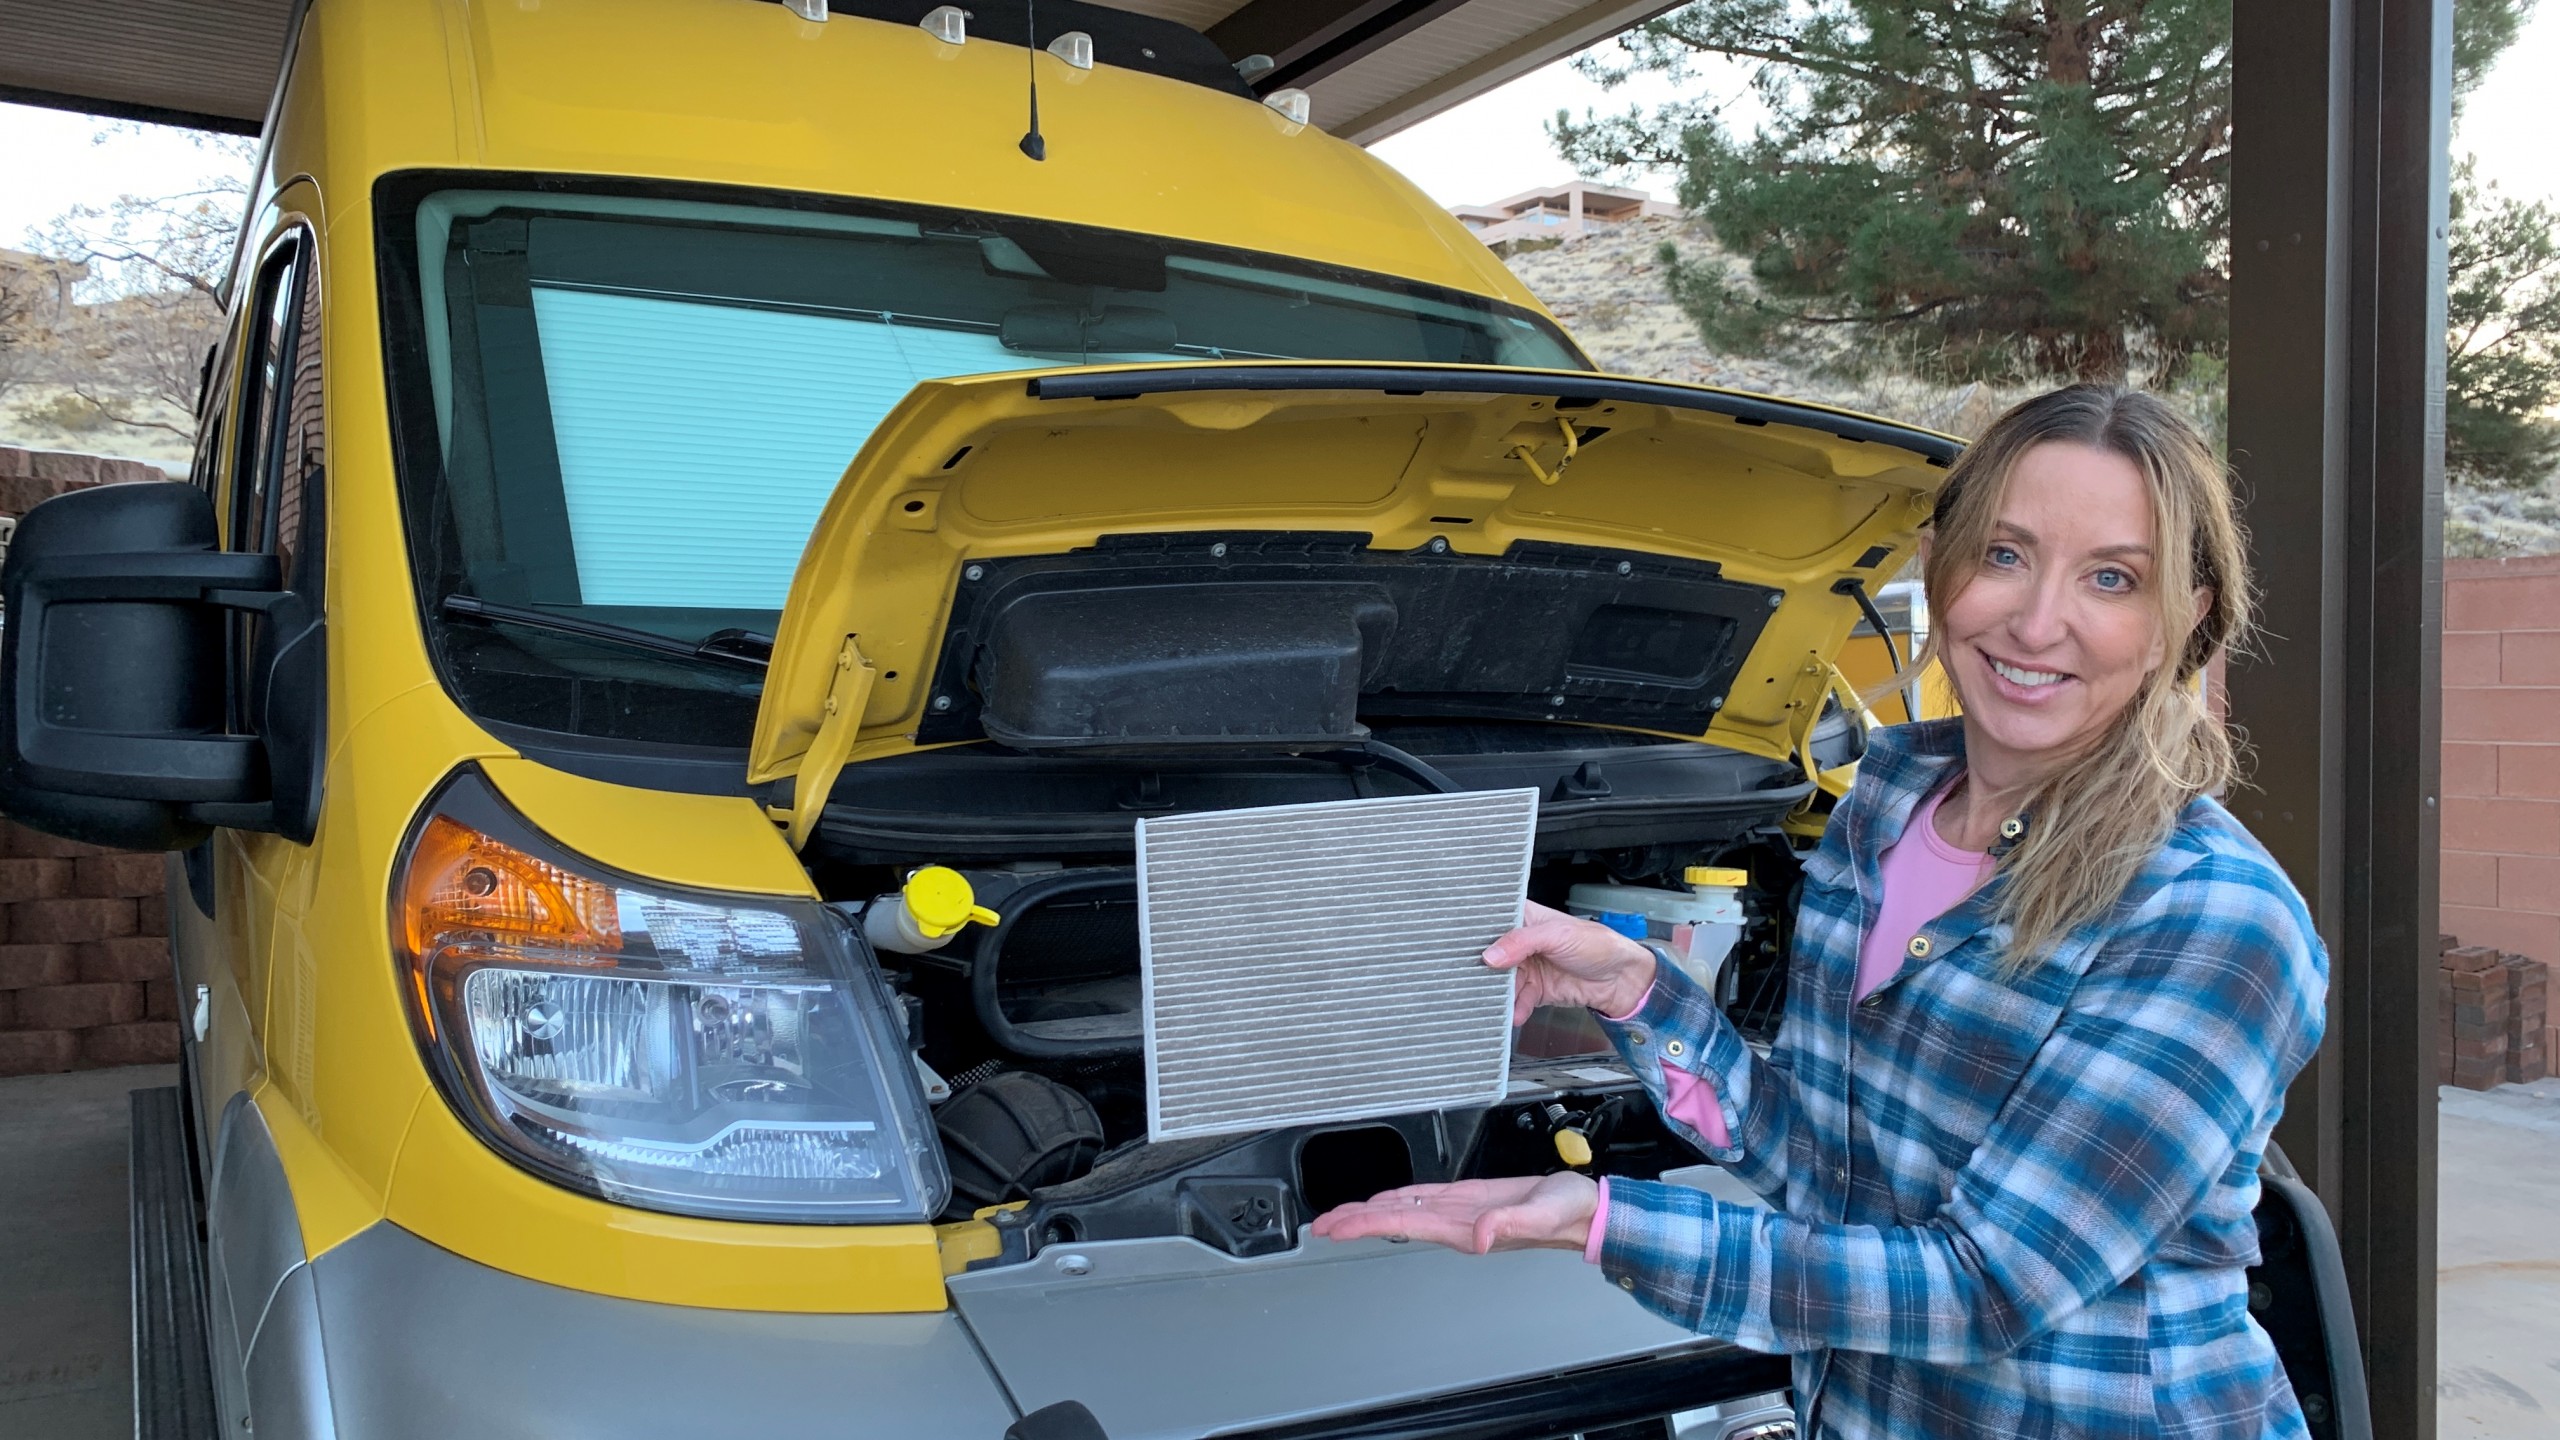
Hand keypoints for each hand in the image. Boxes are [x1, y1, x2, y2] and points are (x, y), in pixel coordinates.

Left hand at [1307, 1173, 1600, 1253]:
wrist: (1584, 1209)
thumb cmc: (1568, 1213)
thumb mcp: (1541, 1215)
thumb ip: (1510, 1224)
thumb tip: (1481, 1236)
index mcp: (1464, 1227)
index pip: (1402, 1224)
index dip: (1364, 1224)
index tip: (1335, 1228)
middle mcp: (1455, 1222)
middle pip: (1392, 1220)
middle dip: (1354, 1222)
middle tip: (1319, 1225)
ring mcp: (1459, 1212)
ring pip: (1403, 1210)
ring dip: (1369, 1212)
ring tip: (1339, 1216)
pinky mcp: (1469, 1199)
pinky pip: (1424, 1199)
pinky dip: (1398, 1199)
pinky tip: (1384, 1200)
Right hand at [1486, 899, 1657, 1023]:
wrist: (1621, 980)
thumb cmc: (1597, 945)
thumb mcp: (1558, 934)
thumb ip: (1522, 941)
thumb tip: (1491, 954)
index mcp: (1525, 917)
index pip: (1492, 920)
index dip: (1476, 932)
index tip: (1461, 944)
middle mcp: (1521, 941)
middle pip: (1491, 954)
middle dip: (1483, 967)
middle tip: (1474, 977)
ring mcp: (1526, 967)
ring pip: (1500, 980)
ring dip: (1498, 992)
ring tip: (1495, 1000)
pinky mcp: (1534, 989)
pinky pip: (1516, 1000)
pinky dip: (1514, 1007)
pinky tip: (1515, 1012)